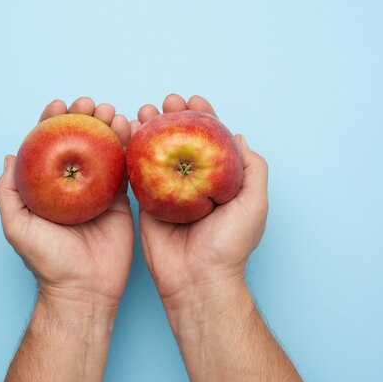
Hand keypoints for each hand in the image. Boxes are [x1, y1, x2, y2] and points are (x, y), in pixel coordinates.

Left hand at [0, 97, 133, 312]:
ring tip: (112, 112)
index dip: (51, 122)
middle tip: (90, 105)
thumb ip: (7, 193)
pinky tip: (130, 130)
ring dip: (108, 127)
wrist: (84, 290)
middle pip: (79, 142)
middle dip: (84, 118)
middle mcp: (73, 186)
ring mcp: (98, 192)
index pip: (48, 147)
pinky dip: (129, 148)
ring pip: (105, 151)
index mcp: (48, 188)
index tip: (58, 105)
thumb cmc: (47, 261)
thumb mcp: (16, 226)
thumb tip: (10, 157)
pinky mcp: (120, 201)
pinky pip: (126, 170)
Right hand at [130, 93, 268, 316]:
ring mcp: (167, 193)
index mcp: (218, 182)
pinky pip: (136, 173)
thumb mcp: (254, 204)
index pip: (210, 141)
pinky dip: (131, 152)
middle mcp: (191, 183)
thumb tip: (238, 137)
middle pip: (181, 141)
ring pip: (157, 152)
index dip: (203, 117)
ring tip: (145, 110)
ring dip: (150, 128)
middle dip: (173, 117)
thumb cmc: (229, 246)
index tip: (194, 100)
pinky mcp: (146, 204)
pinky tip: (127, 133)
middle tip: (166, 102)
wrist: (197, 280)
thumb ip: (253, 169)